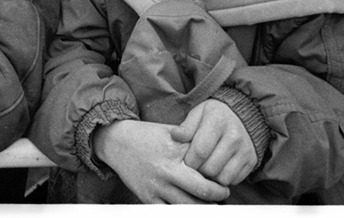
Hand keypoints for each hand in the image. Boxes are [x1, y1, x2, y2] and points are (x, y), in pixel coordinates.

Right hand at [91, 119, 229, 203]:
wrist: (117, 142)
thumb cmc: (148, 135)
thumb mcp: (172, 134)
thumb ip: (192, 143)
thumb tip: (217, 154)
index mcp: (175, 152)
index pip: (206, 168)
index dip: (219, 176)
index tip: (226, 179)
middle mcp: (166, 171)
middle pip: (202, 191)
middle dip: (217, 195)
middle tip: (224, 194)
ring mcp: (156, 186)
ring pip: (188, 207)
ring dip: (204, 208)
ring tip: (212, 205)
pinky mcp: (147, 198)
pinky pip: (169, 212)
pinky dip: (183, 213)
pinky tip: (191, 210)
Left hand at [170, 98, 257, 186]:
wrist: (242, 115)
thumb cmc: (214, 116)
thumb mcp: (198, 113)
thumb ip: (186, 126)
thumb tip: (175, 136)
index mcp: (218, 120)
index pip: (200, 151)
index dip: (189, 161)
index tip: (185, 161)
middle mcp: (234, 136)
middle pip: (210, 168)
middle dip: (198, 171)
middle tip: (195, 166)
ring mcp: (245, 149)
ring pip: (222, 178)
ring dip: (210, 177)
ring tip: (205, 167)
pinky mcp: (251, 161)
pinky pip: (233, 181)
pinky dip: (223, 179)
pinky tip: (218, 168)